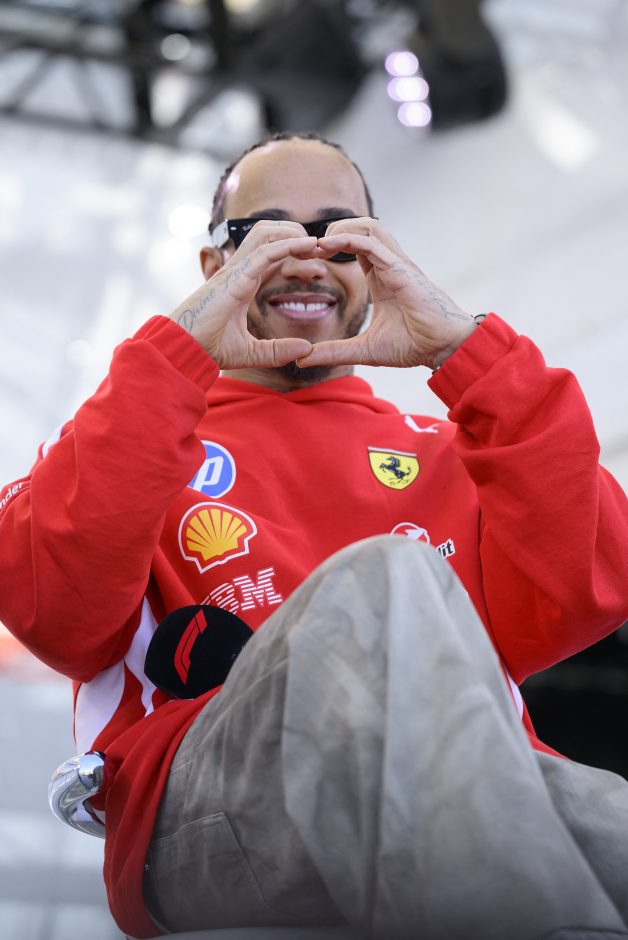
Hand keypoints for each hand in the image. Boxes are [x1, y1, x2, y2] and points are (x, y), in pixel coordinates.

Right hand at [170, 222, 318, 367]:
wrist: (185, 348)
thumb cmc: (209, 348)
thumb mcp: (252, 353)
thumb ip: (278, 351)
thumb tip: (307, 350)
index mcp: (243, 282)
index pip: (271, 253)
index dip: (294, 249)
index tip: (316, 258)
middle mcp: (240, 271)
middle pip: (269, 233)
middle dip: (296, 234)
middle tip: (321, 248)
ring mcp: (236, 270)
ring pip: (266, 233)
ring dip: (293, 233)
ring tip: (316, 244)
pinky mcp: (236, 277)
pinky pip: (265, 252)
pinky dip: (288, 245)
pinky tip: (308, 246)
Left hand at [296, 218, 475, 370]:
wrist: (443, 348)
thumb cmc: (413, 345)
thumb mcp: (363, 349)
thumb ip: (333, 352)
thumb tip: (302, 359)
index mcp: (381, 277)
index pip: (353, 246)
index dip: (328, 246)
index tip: (305, 258)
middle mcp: (388, 265)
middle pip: (360, 227)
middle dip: (331, 231)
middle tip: (306, 249)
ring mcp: (396, 263)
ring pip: (369, 225)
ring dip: (340, 228)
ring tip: (318, 245)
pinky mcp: (400, 268)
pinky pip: (372, 241)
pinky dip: (348, 238)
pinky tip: (326, 246)